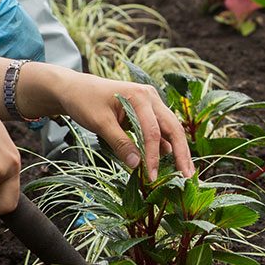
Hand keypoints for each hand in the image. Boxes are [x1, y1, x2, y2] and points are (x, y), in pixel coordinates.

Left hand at [29, 66, 194, 179]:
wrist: (75, 88)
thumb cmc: (85, 101)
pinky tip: (169, 161)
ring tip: (185, 172)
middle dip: (181, 152)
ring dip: (177, 150)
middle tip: (189, 176)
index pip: (153, 132)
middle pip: (173, 127)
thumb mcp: (99, 123)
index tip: (151, 176)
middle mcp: (150, 96)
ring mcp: (151, 102)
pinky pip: (160, 129)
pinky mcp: (147, 110)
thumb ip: (119, 143)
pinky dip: (165, 145)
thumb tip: (137, 165)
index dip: (154, 156)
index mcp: (139, 96)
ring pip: (170, 128)